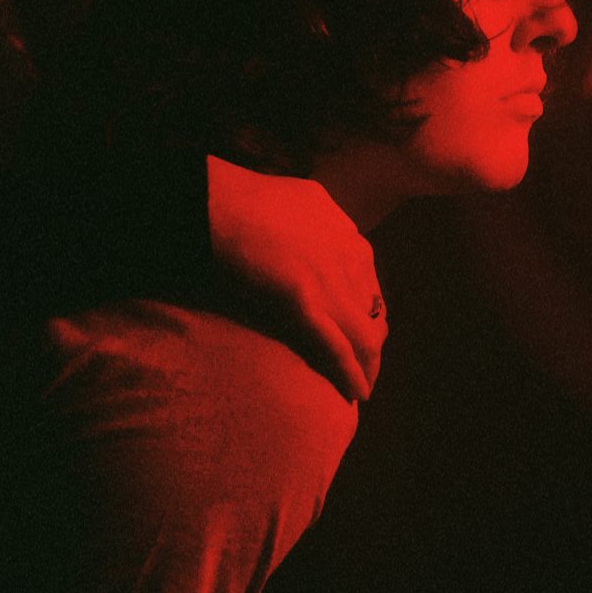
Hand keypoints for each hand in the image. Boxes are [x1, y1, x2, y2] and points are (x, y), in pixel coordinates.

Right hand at [206, 156, 384, 403]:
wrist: (217, 200)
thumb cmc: (241, 198)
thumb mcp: (298, 199)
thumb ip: (314, 219)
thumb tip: (314, 226)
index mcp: (345, 233)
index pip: (370, 283)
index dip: (368, 311)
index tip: (362, 327)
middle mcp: (348, 257)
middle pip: (374, 312)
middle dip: (373, 342)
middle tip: (367, 364)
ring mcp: (329, 281)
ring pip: (364, 336)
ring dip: (369, 366)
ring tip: (364, 386)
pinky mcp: (305, 303)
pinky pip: (338, 348)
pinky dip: (351, 374)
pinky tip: (357, 394)